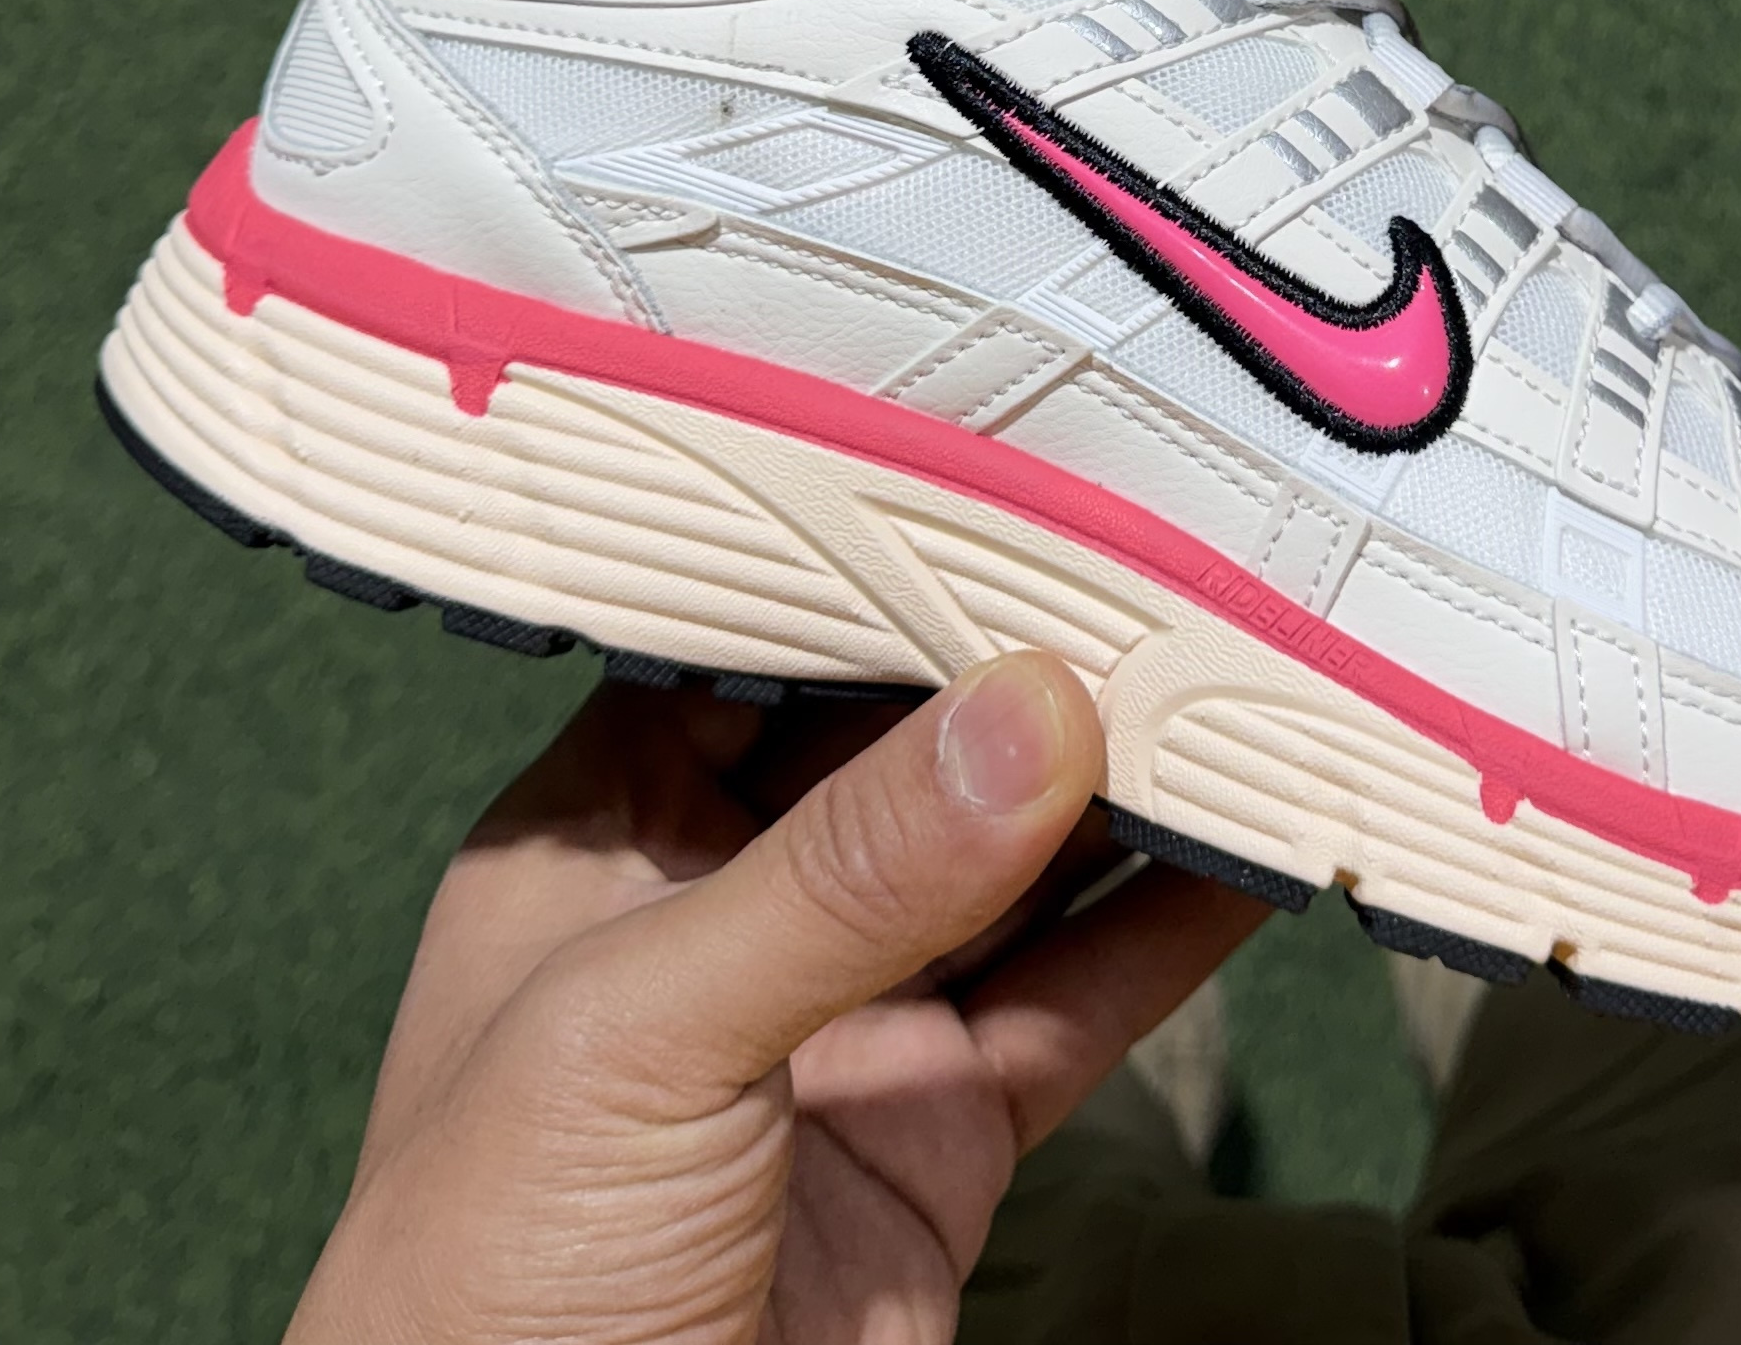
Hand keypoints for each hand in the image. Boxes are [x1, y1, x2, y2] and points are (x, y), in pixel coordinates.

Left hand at [285, 656, 1264, 1344]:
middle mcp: (726, 909)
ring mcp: (845, 1025)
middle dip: (1033, 661)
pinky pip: (1078, 997)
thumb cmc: (483, 1293)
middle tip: (1177, 559)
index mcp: (599, 835)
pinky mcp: (943, 1135)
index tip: (1019, 476)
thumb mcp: (638, 1036)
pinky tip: (1257, 846)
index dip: (878, 559)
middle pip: (908, 746)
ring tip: (1249, 671)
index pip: (756, 644)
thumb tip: (1033, 708)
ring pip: (1013, 864)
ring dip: (1127, 785)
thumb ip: (845, 871)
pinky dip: (1174, 927)